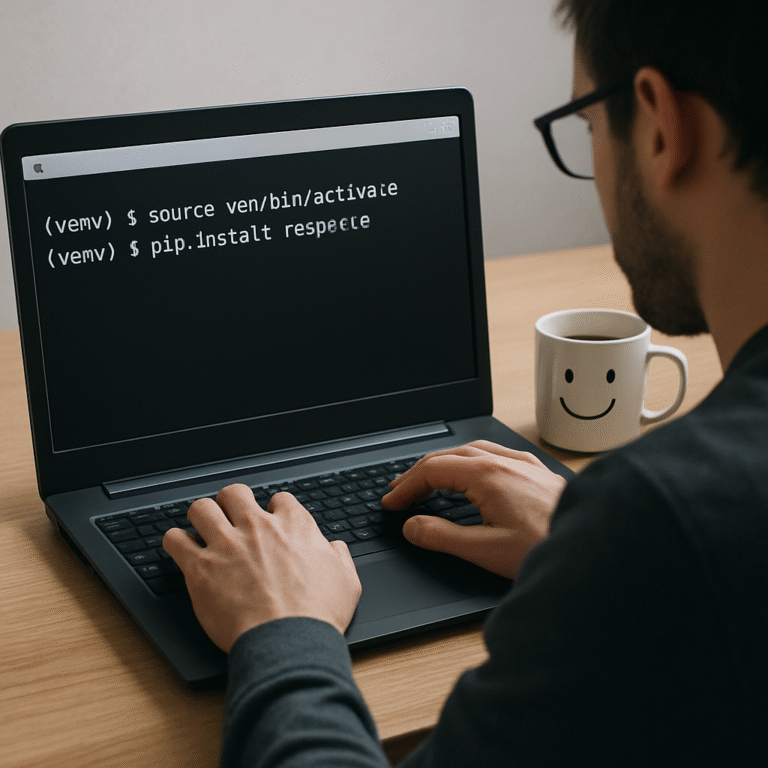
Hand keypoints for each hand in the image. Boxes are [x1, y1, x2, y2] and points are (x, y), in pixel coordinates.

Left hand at [162, 484, 361, 652]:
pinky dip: (175, 543)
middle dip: (231, 503)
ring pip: (201, 508)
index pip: (279, 499)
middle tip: (230, 520)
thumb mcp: (347, 581)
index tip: (269, 523)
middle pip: (234, 493)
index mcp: (295, 526)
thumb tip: (334, 548)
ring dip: (201, 518)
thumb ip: (340, 557)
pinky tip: (181, 551)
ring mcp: (227, 545)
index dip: (273, 511)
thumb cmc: (317, 616)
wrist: (288, 642)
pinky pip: (175, 540)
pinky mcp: (200, 568)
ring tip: (202, 530)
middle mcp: (258, 527)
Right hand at [381, 440, 566, 578]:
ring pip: (472, 451)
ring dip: (444, 464)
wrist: (599, 545)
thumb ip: (442, 537)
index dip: (405, 486)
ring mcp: (523, 464)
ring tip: (428, 481)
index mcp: (488, 475)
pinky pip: (495, 454)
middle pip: (449, 456)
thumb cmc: (549, 547)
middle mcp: (505, 462)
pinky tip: (473, 474)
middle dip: (419, 473)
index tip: (391, 502)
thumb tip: (412, 526)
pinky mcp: (537, 472)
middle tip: (400, 492)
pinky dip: (470, 461)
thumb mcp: (487, 550)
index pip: (432, 470)